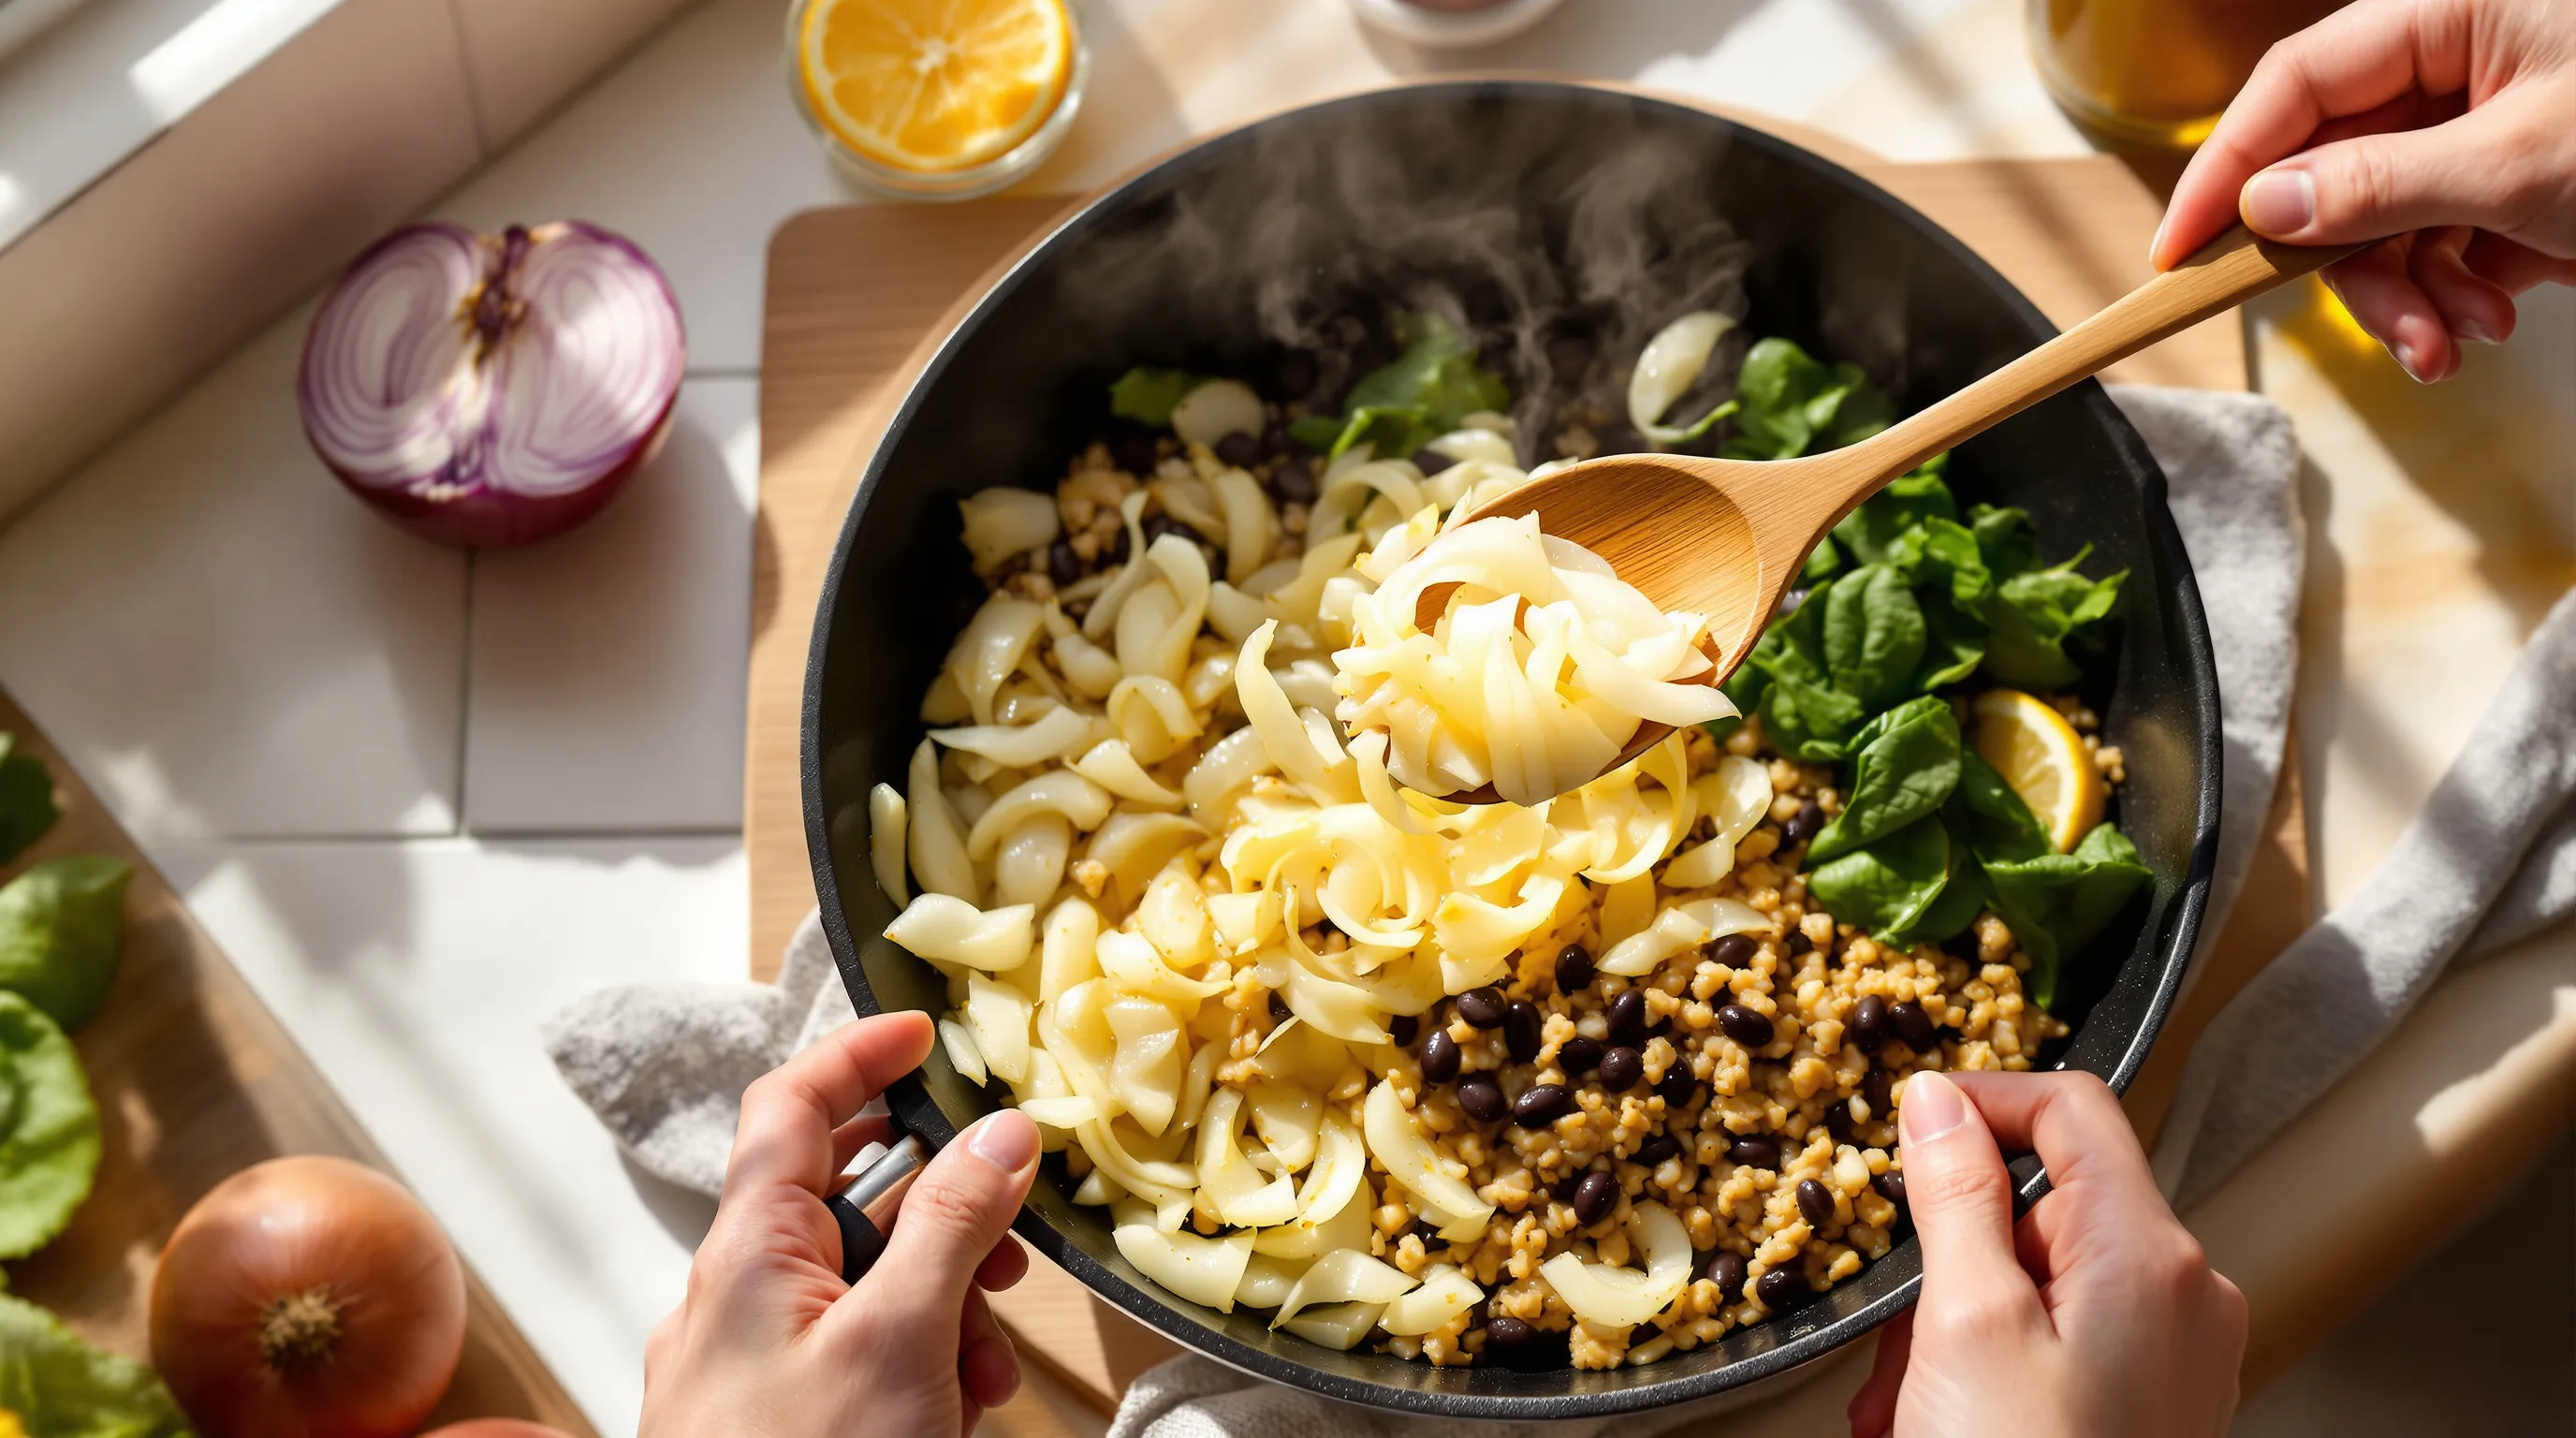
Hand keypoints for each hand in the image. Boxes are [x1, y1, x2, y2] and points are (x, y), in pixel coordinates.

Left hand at [641, 1013, 1041, 1437]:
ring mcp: (749, 1364)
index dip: (857, 1053)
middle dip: (940, 1216)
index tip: (926, 1032)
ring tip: (985, 1368)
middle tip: (1007, 1242)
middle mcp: (737, 1295)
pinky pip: (852, 1357)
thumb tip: (1000, 1132)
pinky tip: (955, 1410)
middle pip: (844, 1199)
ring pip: (862, 1289)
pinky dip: (913, 1365)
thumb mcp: (899, 1341)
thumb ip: (950, 1227)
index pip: (789, 1103)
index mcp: (747, 1251)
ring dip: (940, 1306)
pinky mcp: (771, 1420)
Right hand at [1845, 1071, 2246, 1437]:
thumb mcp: (1967, 1324)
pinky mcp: (2147, 1404)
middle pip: (2044, 1208)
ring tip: (1913, 1407)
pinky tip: (1940, 1425)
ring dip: (1953, 1327)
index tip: (1910, 1128)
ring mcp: (2170, 1356)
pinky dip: (1984, 1369)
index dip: (1982, 1101)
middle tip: (1902, 1333)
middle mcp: (2181, 1298)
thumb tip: (1938, 1102)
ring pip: (2035, 1282)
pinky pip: (2052, 1345)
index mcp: (2152, 1257)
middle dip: (1950, 1258)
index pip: (2073, 1108)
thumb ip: (1953, 1195)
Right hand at [2152, 0, 2575, 381]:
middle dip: (2358, 267)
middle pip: (2338, 170)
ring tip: (2462, 339)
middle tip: (2393, 332)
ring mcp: (2483, 122)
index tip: (2179, 248)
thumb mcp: (2515, 165)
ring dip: (2412, 296)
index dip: (2228, 168)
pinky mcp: (2510, 178)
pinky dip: (2455, 292)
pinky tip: (2491, 314)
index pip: (2296, 84)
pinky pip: (2440, 239)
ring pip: (2385, 220)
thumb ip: (2380, 184)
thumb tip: (2262, 208)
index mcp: (2447, 14)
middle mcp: (2456, 62)